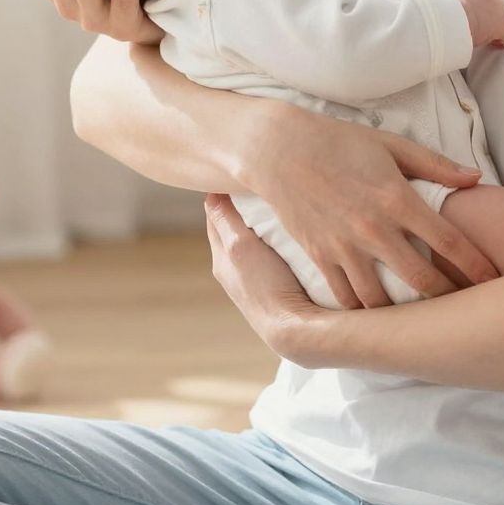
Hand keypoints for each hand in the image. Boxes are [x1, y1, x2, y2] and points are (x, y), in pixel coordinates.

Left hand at [204, 194, 325, 359]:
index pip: (215, 216)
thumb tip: (209, 191)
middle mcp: (233, 272)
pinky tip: (291, 238)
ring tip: (276, 207)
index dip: (224, 194)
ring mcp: (254, 282)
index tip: (237, 174)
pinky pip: (270, 258)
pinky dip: (274, 244)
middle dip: (241, 209)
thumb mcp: (240, 245)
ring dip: (260, 228)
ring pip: (252, 245)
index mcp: (221, 259)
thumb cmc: (266, 286)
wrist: (294, 330)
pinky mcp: (275, 290)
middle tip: (258, 186)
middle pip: (232, 230)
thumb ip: (224, 219)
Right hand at [249, 102, 499, 308]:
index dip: (477, 267)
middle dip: (449, 301)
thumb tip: (476, 179)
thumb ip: (436, 166)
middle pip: (423, 281)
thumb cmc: (340, 142)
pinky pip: (346, 298)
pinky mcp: (319, 257)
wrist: (278, 149)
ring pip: (382, 301)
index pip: (450, 242)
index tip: (495, 282)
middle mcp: (374, 228)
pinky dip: (364, 312)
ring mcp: (345, 247)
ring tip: (424, 324)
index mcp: (398, 199)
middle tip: (467, 312)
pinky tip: (379, 319)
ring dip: (405, 316)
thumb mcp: (392, 145)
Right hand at [455, 0, 503, 48]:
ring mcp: (501, 12)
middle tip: (484, 27)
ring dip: (497, 28)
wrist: (454, 16)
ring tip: (488, 37)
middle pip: (500, 9)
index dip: (486, 10)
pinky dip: (502, 41)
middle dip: (493, 18)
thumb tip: (458, 8)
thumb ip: (462, 2)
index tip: (480, 17)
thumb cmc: (449, 10)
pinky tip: (494, 45)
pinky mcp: (503, 27)